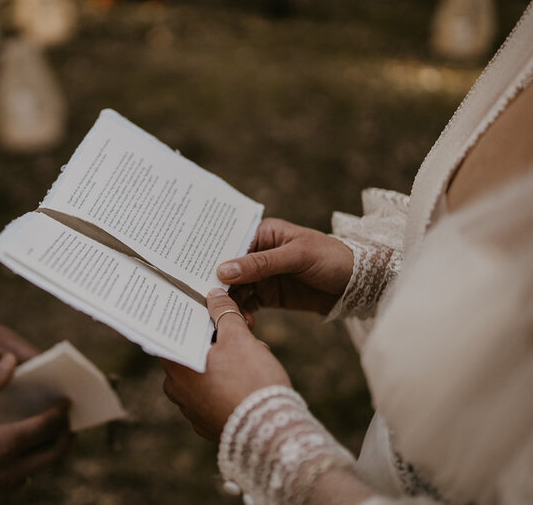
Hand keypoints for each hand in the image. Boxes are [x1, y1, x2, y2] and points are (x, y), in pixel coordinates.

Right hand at [0, 354, 71, 504]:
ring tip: (47, 437)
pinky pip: (18, 483)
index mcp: (2, 445)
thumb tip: (9, 361)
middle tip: (68, 424)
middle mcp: (8, 472)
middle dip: (65, 437)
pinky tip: (18, 457)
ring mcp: (0, 491)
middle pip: (52, 455)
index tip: (67, 404)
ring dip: (47, 454)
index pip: (46, 428)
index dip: (60, 414)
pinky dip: (27, 467)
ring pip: (37, 471)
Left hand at [162, 290, 290, 441]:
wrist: (271, 432)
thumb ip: (224, 313)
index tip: (209, 308)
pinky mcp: (209, 424)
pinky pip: (216, 395)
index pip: (175, 333)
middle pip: (195, 352)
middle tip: (243, 331)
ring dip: (229, 361)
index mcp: (176, 366)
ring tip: (255, 355)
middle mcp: (177, 390)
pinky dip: (231, 384)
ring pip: (208, 373)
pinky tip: (252, 380)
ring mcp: (192, 410)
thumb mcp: (239, 337)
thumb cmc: (250, 381)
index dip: (195, 318)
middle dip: (219, 339)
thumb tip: (214, 296)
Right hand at [217, 218, 353, 314]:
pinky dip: (243, 314)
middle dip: (219, 287)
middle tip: (208, 304)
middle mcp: (258, 253)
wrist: (360, 284)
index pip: (231, 246)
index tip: (195, 276)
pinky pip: (248, 304)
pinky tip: (245, 323)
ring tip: (228, 319)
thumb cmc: (332, 258)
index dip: (212, 260)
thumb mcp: (297, 256)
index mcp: (263, 234)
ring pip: (236, 290)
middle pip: (229, 270)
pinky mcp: (268, 295)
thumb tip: (223, 270)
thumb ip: (260, 264)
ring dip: (231, 304)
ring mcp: (262, 275)